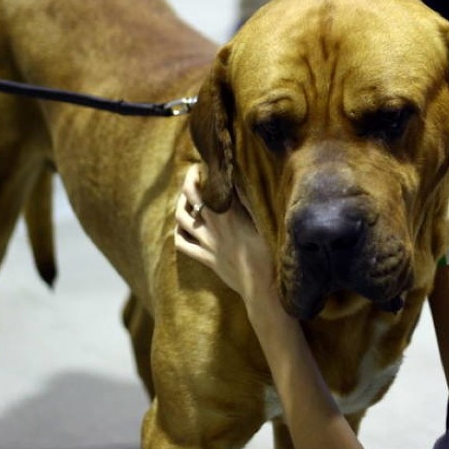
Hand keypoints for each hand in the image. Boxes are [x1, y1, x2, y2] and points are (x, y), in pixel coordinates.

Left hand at [174, 164, 273, 303]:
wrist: (261, 288)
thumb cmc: (269, 256)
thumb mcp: (264, 224)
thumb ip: (250, 202)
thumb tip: (240, 181)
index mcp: (229, 215)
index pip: (213, 185)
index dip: (208, 170)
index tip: (209, 160)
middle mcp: (214, 227)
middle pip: (191, 197)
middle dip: (190, 181)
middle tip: (194, 171)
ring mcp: (207, 244)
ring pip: (182, 219)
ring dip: (180, 204)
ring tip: (184, 197)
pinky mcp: (206, 259)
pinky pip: (183, 244)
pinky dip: (178, 233)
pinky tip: (180, 228)